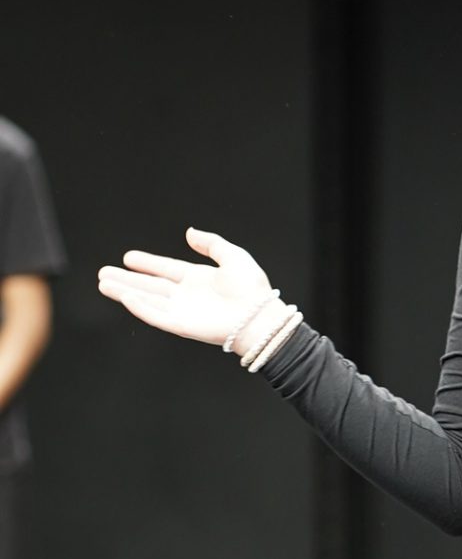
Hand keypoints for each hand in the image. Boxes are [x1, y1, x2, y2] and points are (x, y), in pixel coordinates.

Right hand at [97, 229, 272, 348]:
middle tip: (104, 273)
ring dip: (125, 292)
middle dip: (126, 279)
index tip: (128, 257)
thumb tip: (190, 232)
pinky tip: (125, 297)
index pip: (166, 269)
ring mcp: (183, 310)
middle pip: (150, 286)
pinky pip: (156, 316)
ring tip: (104, 284)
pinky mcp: (182, 325)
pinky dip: (140, 308)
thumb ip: (210, 243)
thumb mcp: (233, 256)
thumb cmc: (253, 290)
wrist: (260, 316)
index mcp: (199, 279)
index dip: (147, 263)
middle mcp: (187, 295)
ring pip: (147, 300)